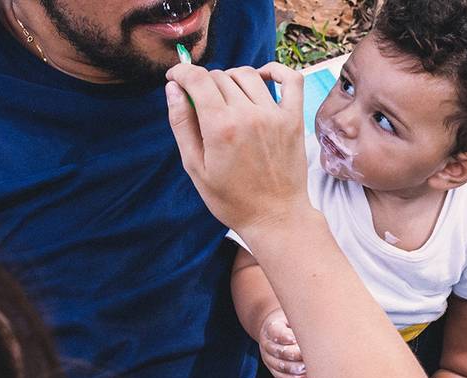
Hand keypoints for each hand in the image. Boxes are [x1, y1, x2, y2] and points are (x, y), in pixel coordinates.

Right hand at [165, 63, 309, 240]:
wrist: (275, 217)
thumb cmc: (232, 200)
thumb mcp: (195, 168)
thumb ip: (182, 125)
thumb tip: (173, 89)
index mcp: (220, 127)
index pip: (197, 79)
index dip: (181, 72)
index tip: (175, 77)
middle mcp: (248, 114)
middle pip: (219, 76)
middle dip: (203, 83)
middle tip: (200, 102)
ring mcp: (274, 115)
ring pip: (247, 75)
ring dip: (230, 79)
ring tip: (225, 97)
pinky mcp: (294, 119)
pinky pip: (289, 79)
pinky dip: (274, 70)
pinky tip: (261, 78)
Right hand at [258, 308, 305, 377]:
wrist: (276, 330)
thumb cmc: (290, 323)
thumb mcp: (293, 316)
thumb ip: (302, 321)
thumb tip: (318, 326)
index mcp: (271, 327)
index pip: (275, 332)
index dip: (285, 337)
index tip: (296, 339)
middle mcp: (267, 343)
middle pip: (277, 351)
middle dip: (293, 354)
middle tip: (307, 355)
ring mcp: (268, 357)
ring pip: (279, 365)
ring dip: (294, 368)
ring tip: (307, 367)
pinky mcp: (273, 368)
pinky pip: (281, 376)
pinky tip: (304, 375)